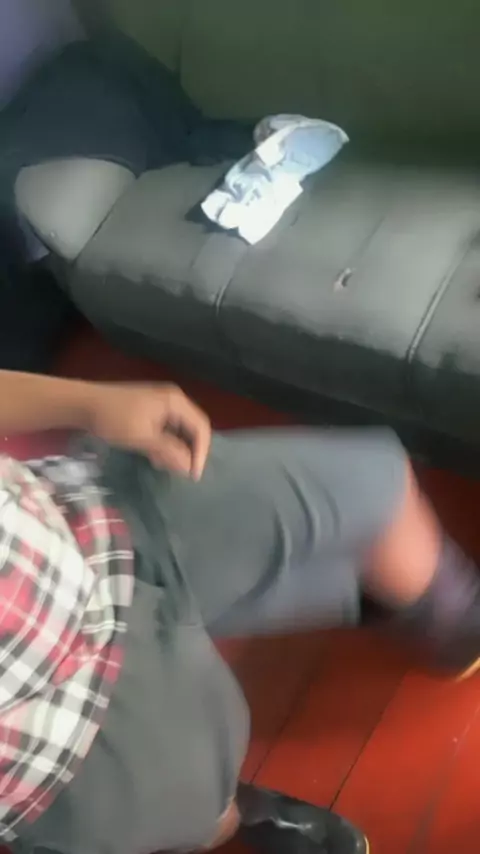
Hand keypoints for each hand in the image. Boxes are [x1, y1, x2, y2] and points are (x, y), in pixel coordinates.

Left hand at [90, 382, 210, 479]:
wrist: (82, 403)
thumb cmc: (114, 418)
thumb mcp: (143, 437)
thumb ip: (169, 451)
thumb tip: (189, 468)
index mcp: (176, 401)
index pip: (201, 427)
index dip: (201, 452)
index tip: (194, 475)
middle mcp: (173, 400)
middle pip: (192, 428)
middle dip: (189, 452)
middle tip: (182, 474)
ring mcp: (161, 404)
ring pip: (179, 430)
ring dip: (176, 450)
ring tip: (166, 467)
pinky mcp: (150, 411)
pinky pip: (166, 429)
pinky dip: (165, 445)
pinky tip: (155, 457)